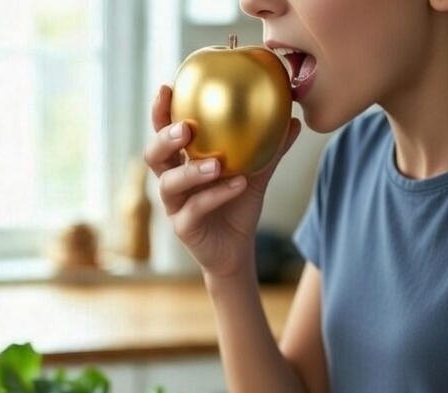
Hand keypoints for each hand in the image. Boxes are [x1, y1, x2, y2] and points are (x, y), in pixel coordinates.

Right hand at [144, 84, 300, 278]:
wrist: (237, 249)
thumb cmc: (239, 207)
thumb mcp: (257, 173)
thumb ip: (270, 148)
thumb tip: (293, 119)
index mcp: (183, 161)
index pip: (164, 131)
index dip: (161, 111)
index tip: (168, 88)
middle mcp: (172, 181)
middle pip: (153, 156)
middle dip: (164, 138)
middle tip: (185, 127)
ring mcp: (175, 206)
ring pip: (169, 184)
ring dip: (191, 171)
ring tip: (216, 163)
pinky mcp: (184, 228)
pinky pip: (196, 209)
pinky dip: (217, 195)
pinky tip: (239, 184)